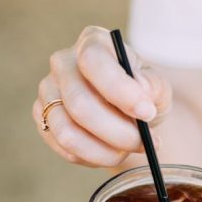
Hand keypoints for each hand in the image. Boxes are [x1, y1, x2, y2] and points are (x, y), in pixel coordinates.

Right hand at [32, 26, 171, 166]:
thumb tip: (141, 91)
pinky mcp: (43, 119)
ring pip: (67, 132)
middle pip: (79, 104)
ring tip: (130, 150)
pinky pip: (64, 148)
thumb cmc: (143, 93)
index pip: (93, 61)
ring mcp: (48, 91)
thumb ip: (153, 86)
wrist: (129, 110)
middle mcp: (63, 63)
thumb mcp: (157, 86)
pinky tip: (112, 152)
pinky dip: (93, 158)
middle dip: (117, 132)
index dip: (119, 90)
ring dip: (105, 151)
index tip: (147, 113)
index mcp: (94, 43)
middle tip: (145, 144)